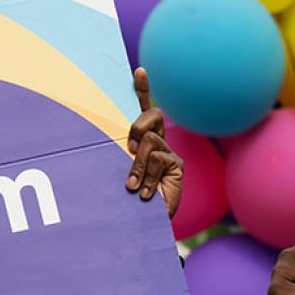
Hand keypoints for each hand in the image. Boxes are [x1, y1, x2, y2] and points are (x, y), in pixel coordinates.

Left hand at [125, 67, 183, 219]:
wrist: (143, 223)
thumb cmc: (126, 198)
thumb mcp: (117, 172)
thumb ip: (118, 155)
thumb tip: (117, 144)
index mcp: (140, 140)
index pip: (142, 109)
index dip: (142, 89)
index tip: (139, 71)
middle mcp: (157, 142)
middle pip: (151, 115)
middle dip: (136, 126)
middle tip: (128, 148)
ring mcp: (168, 153)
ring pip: (149, 140)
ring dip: (137, 164)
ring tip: (133, 186)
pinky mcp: (177, 165)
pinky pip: (158, 158)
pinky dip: (148, 177)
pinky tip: (146, 194)